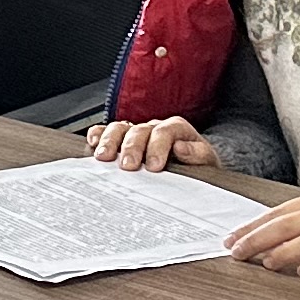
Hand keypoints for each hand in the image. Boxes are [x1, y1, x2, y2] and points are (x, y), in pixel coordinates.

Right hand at [88, 116, 217, 171]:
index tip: (154, 166)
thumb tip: (181, 147)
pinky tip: (93, 145)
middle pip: (139, 130)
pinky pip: (105, 131)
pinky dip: (98, 135)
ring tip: (104, 157)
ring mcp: (135, 132)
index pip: (164, 131)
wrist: (189, 172)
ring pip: (119, 128)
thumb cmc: (195, 167)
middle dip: (132, 147)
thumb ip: (198, 154)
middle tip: (129, 166)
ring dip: (110, 142)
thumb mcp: (206, 162)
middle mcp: (153, 128)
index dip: (158, 147)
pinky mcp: (120, 140)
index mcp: (175, 129)